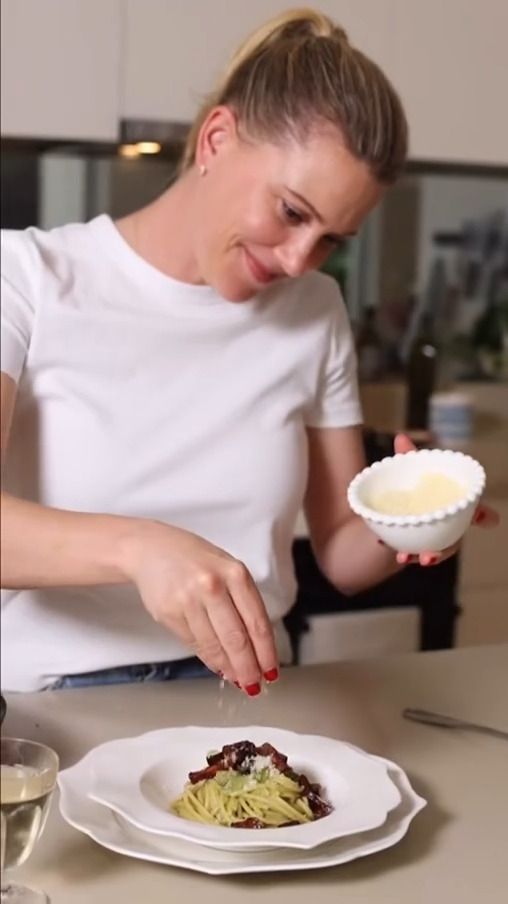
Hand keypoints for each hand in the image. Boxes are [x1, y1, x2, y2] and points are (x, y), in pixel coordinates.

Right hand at [120, 521, 277, 693]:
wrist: (152, 549)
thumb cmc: (196, 560)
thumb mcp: (227, 569)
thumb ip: (243, 602)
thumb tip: (257, 647)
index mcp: (235, 573)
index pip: (257, 622)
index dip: (266, 653)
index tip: (272, 671)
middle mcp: (212, 586)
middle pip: (237, 640)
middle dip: (248, 668)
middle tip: (255, 685)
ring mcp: (188, 600)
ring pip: (214, 646)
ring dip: (228, 668)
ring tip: (238, 679)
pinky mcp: (169, 613)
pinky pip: (195, 644)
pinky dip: (209, 659)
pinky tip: (218, 665)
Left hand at [391, 434, 499, 566]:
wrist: (395, 509)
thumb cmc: (415, 488)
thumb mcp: (410, 472)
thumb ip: (409, 459)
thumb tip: (400, 437)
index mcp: (453, 504)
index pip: (474, 511)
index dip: (484, 515)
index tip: (490, 519)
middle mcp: (449, 523)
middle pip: (454, 540)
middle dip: (444, 550)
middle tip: (429, 556)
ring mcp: (436, 538)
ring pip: (436, 551)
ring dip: (422, 556)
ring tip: (404, 558)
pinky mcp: (420, 546)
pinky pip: (415, 553)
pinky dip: (403, 552)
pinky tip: (390, 549)